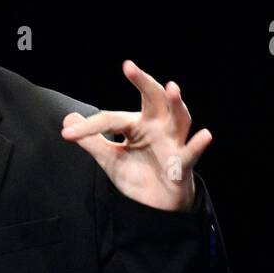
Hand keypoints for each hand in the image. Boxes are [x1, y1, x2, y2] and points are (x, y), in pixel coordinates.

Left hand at [60, 59, 211, 211]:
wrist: (154, 204)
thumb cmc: (137, 174)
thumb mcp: (109, 157)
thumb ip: (91, 140)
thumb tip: (68, 121)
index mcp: (138, 124)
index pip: (112, 119)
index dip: (90, 126)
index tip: (67, 134)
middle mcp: (157, 127)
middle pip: (154, 99)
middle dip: (144, 82)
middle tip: (129, 67)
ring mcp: (172, 143)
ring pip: (179, 118)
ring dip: (177, 103)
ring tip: (172, 87)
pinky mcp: (182, 164)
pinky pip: (191, 153)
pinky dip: (198, 145)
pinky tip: (205, 135)